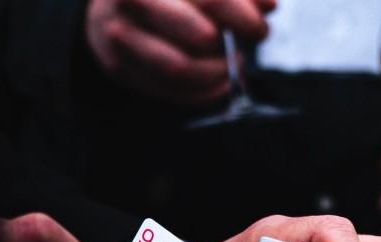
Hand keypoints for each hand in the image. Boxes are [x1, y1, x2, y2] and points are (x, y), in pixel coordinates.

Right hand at [85, 0, 276, 105]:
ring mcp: (118, 37)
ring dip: (217, 73)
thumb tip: (269, 5)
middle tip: (242, 50)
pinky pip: (170, 92)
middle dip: (228, 47)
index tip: (260, 28)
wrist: (111, 5)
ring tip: (231, 64)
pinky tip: (219, 83)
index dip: (241, 15)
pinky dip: (204, 92)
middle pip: (196, 36)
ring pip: (181, 69)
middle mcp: (127, 1)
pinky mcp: (119, 68)